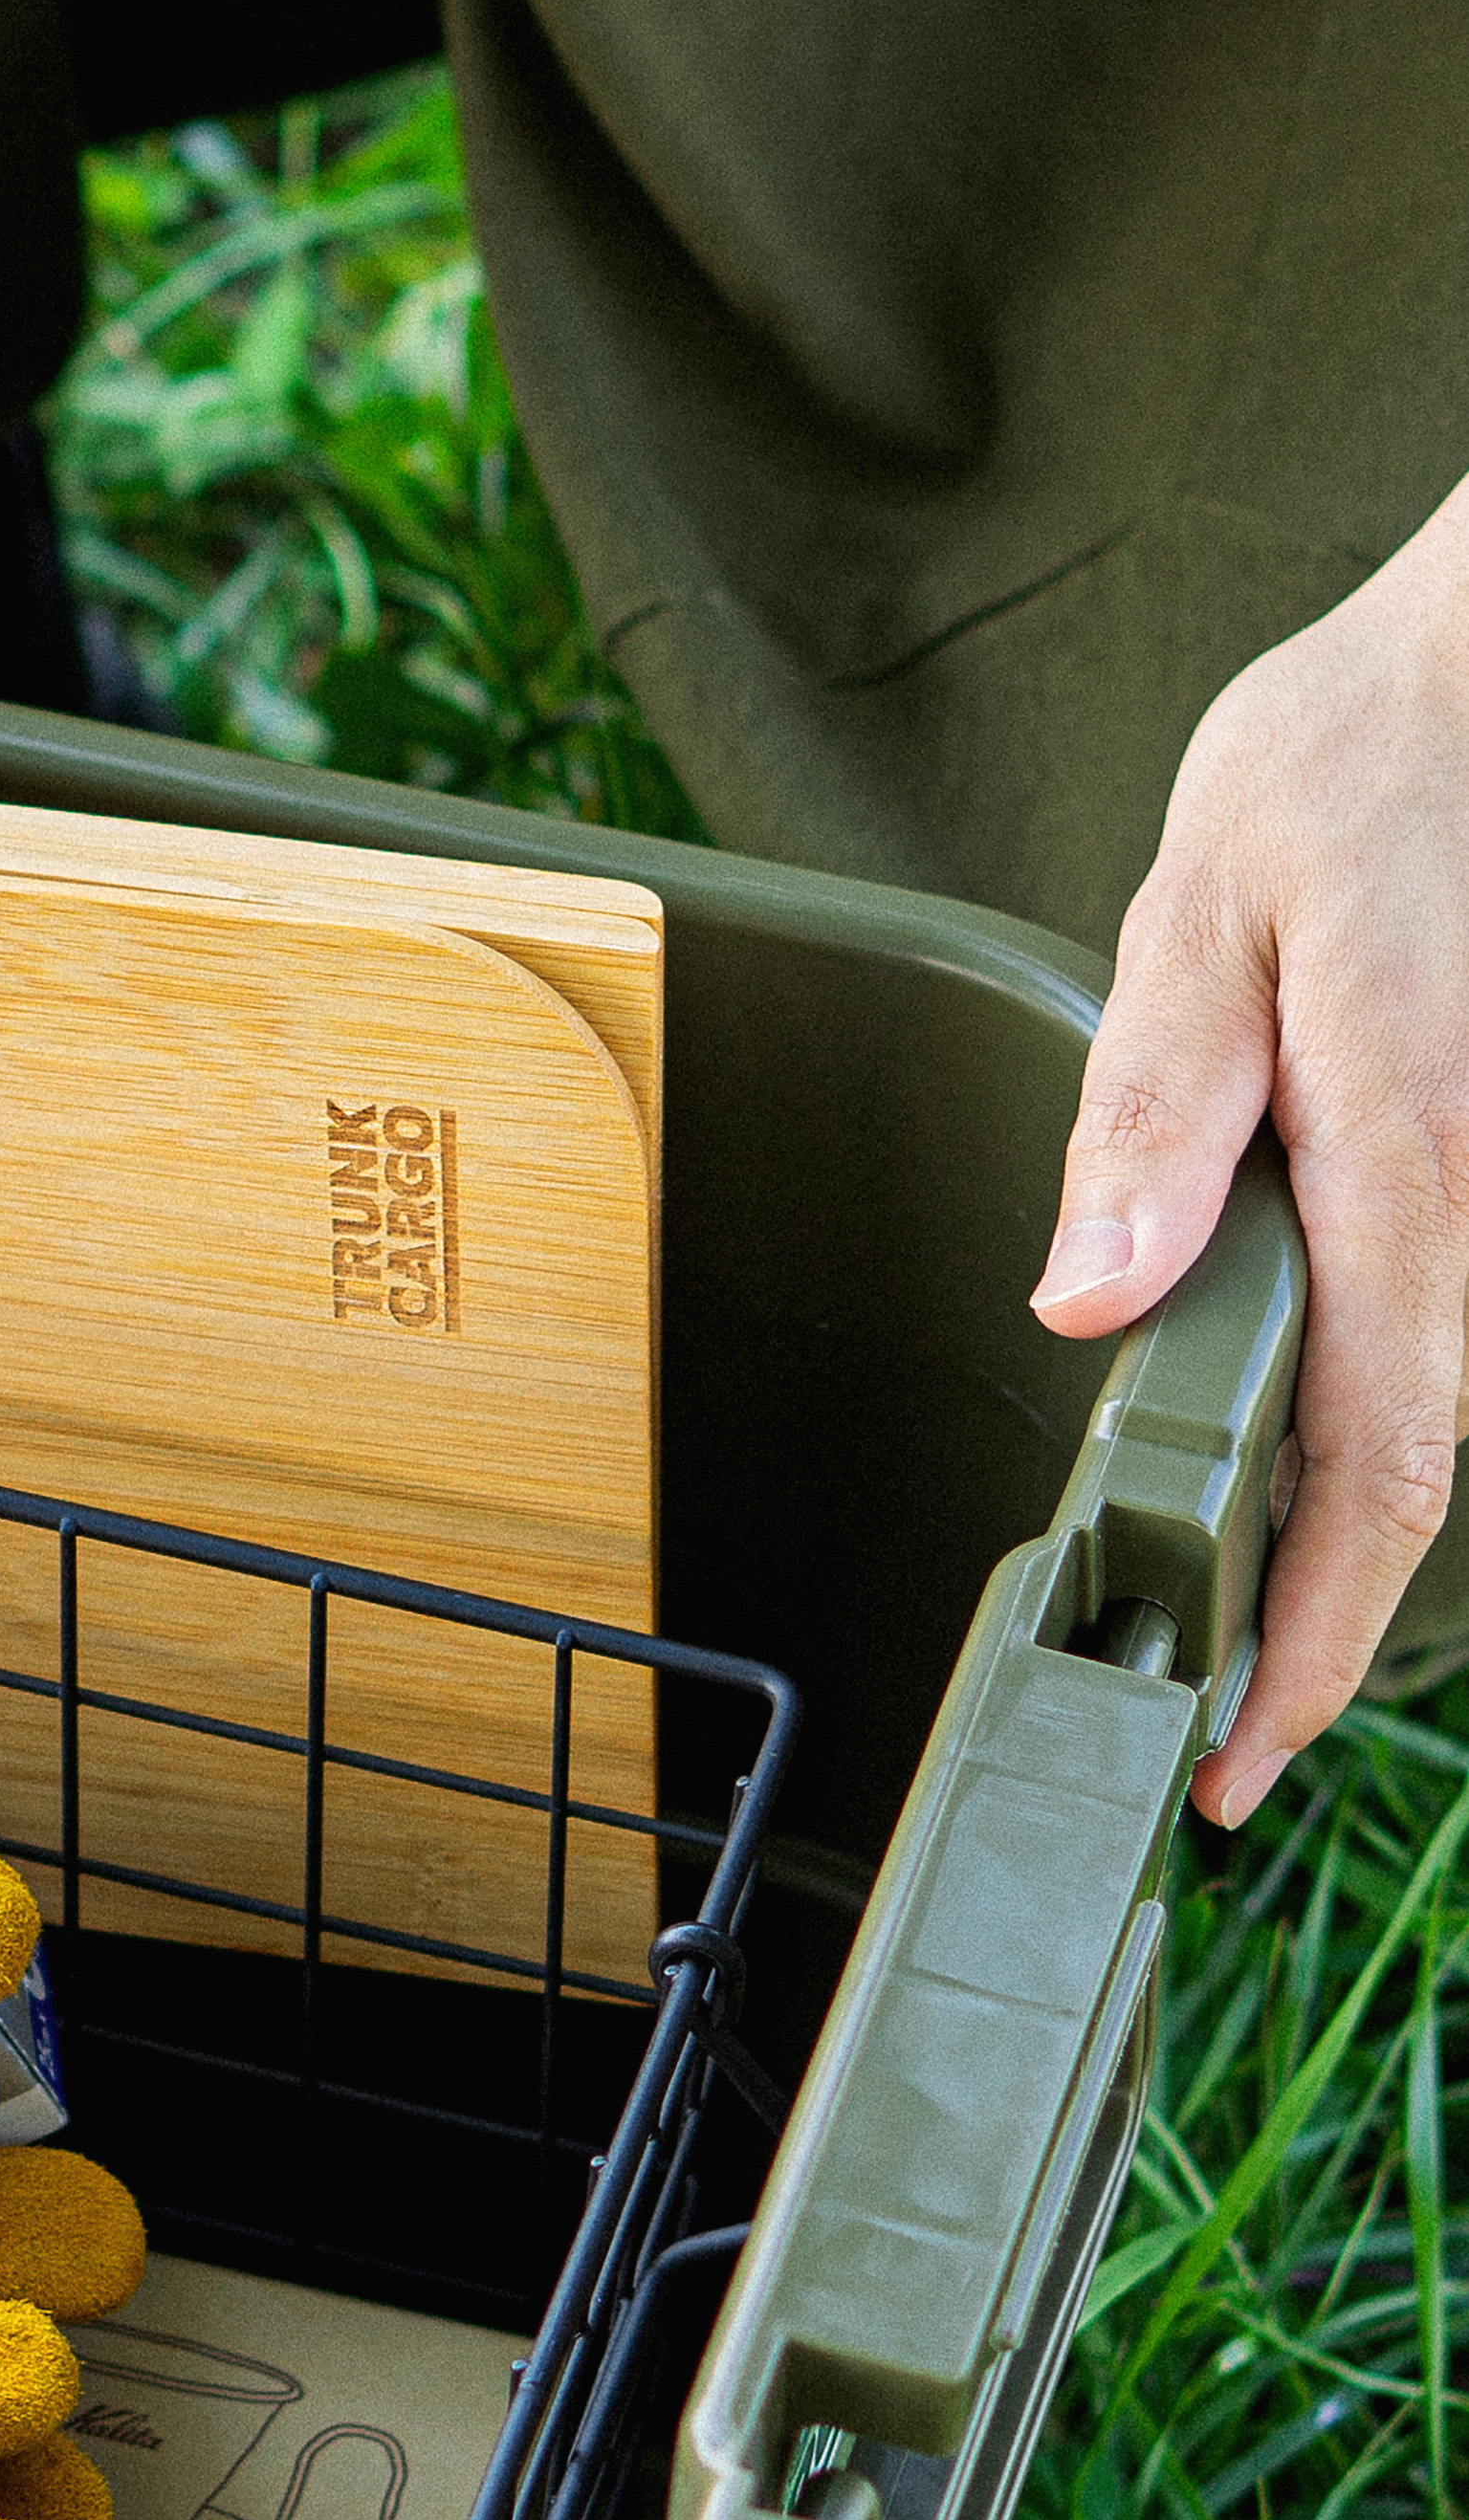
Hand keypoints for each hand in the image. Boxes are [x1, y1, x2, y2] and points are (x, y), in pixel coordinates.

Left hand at [1032, 474, 1468, 1827]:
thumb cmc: (1363, 759)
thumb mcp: (1201, 906)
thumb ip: (1152, 1111)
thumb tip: (1087, 1294)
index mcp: (1410, 1157)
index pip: (1379, 1463)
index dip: (1313, 1641)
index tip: (1238, 1761)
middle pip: (1422, 1467)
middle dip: (1318, 1618)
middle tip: (1202, 1726)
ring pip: (1445, 1403)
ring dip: (1339, 1524)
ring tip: (1223, 1620)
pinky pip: (1452, 1322)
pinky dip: (1375, 1411)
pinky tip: (1280, 1448)